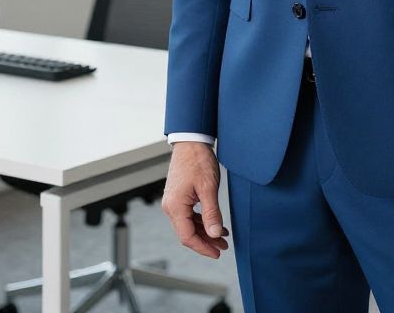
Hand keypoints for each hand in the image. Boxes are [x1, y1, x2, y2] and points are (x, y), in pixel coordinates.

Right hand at [161, 141, 229, 257]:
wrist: (191, 142)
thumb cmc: (198, 161)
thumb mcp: (209, 188)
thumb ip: (212, 213)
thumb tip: (215, 234)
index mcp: (175, 206)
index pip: (187, 237)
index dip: (203, 247)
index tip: (217, 252)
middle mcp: (170, 206)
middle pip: (187, 233)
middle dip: (206, 241)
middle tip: (223, 246)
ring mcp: (173, 202)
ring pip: (188, 225)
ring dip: (205, 232)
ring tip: (222, 237)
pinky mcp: (178, 197)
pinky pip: (188, 215)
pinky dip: (201, 221)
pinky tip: (214, 223)